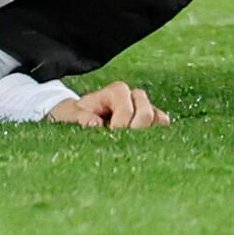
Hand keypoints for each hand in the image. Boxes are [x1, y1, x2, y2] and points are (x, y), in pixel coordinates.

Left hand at [49, 81, 170, 129]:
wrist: (78, 118)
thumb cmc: (74, 116)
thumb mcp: (70, 115)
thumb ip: (80, 118)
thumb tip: (96, 124)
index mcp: (116, 91)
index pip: (127, 110)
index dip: (119, 126)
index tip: (108, 135)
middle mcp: (133, 96)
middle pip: (147, 114)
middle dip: (134, 131)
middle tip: (119, 140)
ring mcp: (144, 108)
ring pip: (158, 119)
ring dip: (145, 133)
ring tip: (128, 141)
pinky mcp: (151, 121)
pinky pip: (162, 126)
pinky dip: (156, 135)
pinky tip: (142, 143)